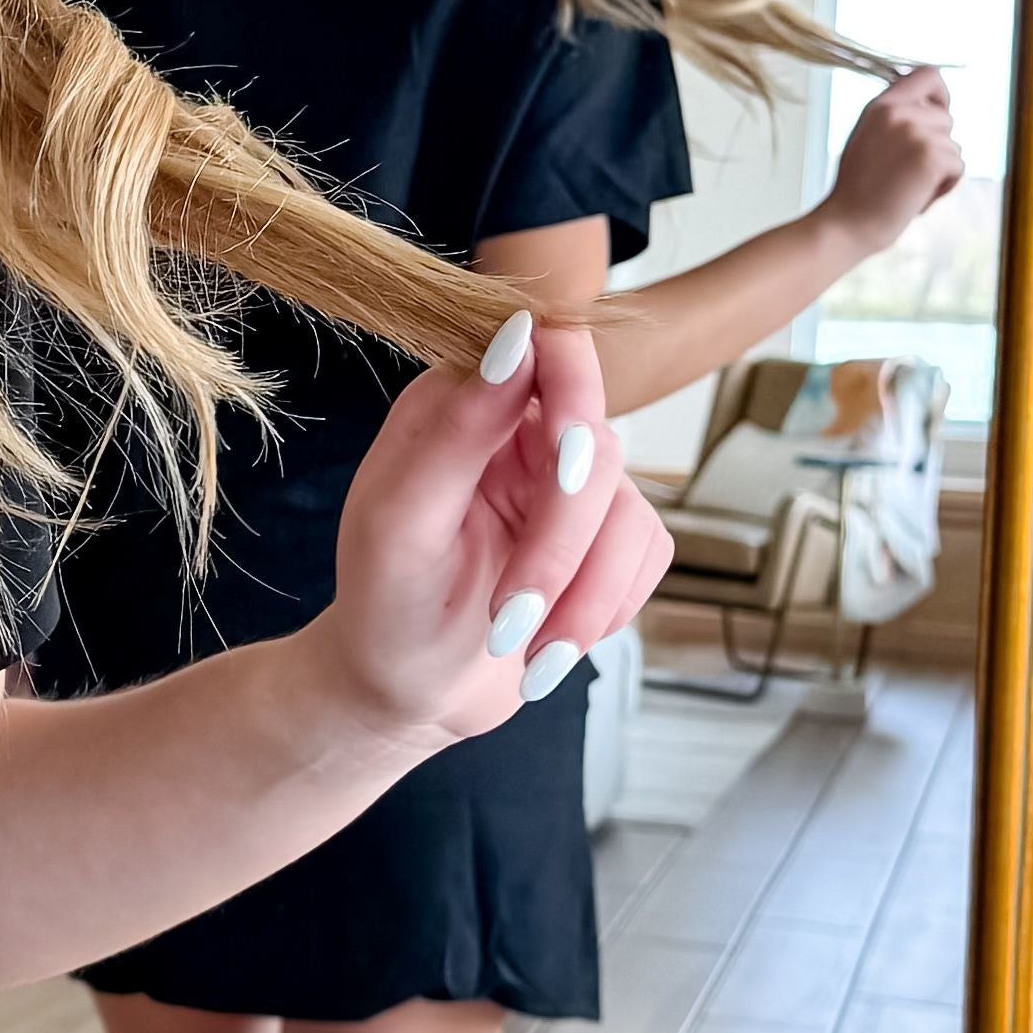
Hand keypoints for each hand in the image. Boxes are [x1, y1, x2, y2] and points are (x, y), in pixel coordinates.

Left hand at [310, 316, 672, 754]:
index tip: (562, 456)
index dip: (574, 391)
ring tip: (522, 647)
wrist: (407, 696)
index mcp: (461, 405)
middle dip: (560, 543)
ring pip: (628, 512)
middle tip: (511, 613)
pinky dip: (604, 609)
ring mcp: (568, 485)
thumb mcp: (398, 524)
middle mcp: (521, 431)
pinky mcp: (604, 538)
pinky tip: (550, 644)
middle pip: (596, 447)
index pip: (551, 345)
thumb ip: (455, 430)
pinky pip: (647, 555)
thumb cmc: (384, 609)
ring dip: (582, 594)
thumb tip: (519, 336)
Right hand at [826, 65, 963, 254]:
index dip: (940, 94)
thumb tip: (930, 109)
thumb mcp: (867, 138)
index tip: (935, 114)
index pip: (928, 74)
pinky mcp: (932, 158)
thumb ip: (895, 118)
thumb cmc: (855, 191)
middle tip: (907, 172)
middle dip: (936, 146)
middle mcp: (900, 113)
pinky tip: (916, 198)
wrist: (845, 225)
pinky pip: (958, 167)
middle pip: (946, 118)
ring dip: (939, 170)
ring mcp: (917, 134)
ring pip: (953, 145)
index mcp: (881, 106)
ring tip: (907, 187)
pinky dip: (944, 186)